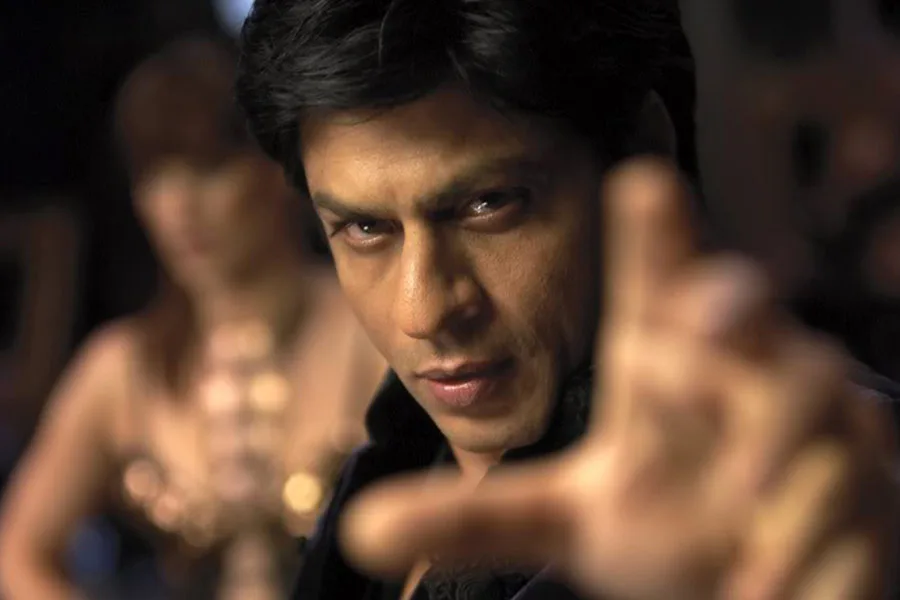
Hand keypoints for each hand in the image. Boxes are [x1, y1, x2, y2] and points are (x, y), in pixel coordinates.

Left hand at [338, 158, 898, 599]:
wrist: (742, 582)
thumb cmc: (665, 524)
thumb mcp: (566, 519)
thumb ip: (470, 517)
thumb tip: (358, 531)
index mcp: (664, 371)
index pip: (658, 290)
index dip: (654, 239)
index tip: (638, 179)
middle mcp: (738, 379)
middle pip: (740, 311)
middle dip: (729, 300)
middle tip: (706, 306)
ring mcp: (813, 429)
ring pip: (810, 400)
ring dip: (775, 465)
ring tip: (737, 540)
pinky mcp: (865, 493)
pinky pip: (854, 496)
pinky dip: (813, 544)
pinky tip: (764, 586)